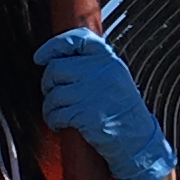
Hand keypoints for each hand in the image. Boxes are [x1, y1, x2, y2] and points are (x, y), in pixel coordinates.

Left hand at [34, 30, 176, 179]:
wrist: (138, 140)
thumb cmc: (126, 112)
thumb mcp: (116, 77)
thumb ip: (94, 65)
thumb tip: (62, 59)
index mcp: (108, 59)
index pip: (76, 39)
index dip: (54, 46)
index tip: (41, 56)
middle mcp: (100, 71)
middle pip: (57, 67)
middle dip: (49, 83)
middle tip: (54, 94)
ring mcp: (92, 92)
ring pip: (53, 92)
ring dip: (50, 106)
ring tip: (59, 113)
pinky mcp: (85, 113)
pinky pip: (56, 113)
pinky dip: (53, 120)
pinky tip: (61, 124)